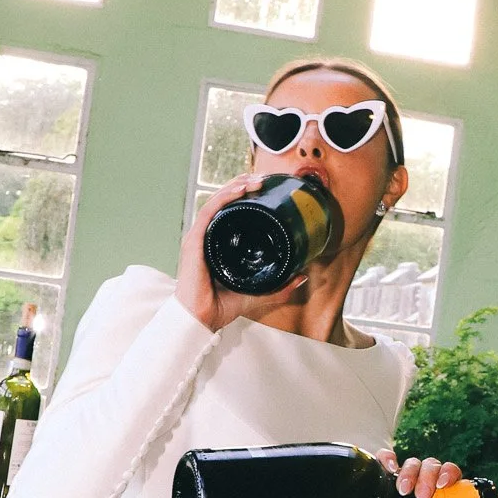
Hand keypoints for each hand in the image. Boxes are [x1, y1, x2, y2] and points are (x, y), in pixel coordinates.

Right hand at [176, 173, 307, 332]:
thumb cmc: (222, 306)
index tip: (264, 187)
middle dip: (243, 184)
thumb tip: (303, 275)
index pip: (230, 211)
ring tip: (255, 179)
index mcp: (218, 243)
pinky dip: (224, 198)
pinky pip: (209, 212)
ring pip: (217, 201)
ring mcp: (199, 236)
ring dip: (236, 186)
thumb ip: (281, 286)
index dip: (245, 195)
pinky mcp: (195, 241)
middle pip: (223, 201)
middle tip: (264, 178)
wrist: (203, 319)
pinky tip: (239, 190)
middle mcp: (208, 235)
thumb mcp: (259, 292)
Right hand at [373, 448, 461, 497]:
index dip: (452, 477)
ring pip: (414, 462)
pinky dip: (388, 457)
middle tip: (421, 497)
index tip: (444, 484)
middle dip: (430, 477)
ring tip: (402, 491)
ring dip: (411, 473)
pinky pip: (385, 458)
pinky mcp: (378, 483)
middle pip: (434, 468)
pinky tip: (389, 469)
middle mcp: (419, 496)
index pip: (451, 483)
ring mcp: (399, 488)